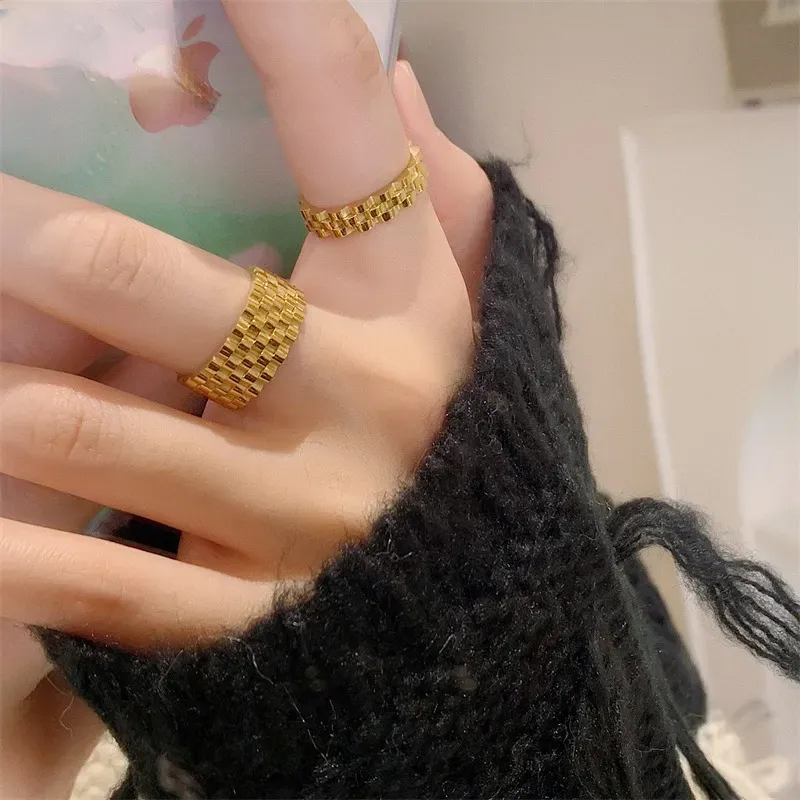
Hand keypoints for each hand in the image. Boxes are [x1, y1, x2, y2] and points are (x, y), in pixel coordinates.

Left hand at [0, 1, 491, 654]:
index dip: (283, 23)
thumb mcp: (442, 314)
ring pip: (87, 435)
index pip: (349, 134)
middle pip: (164, 291)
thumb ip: (433, 198)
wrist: (452, 608)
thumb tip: (404, 79)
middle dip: (35, 240)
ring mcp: (296, 520)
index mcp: (405, 310)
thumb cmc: (422, 429)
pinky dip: (14, 549)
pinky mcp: (244, 619)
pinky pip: (97, 577)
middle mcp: (357, 405)